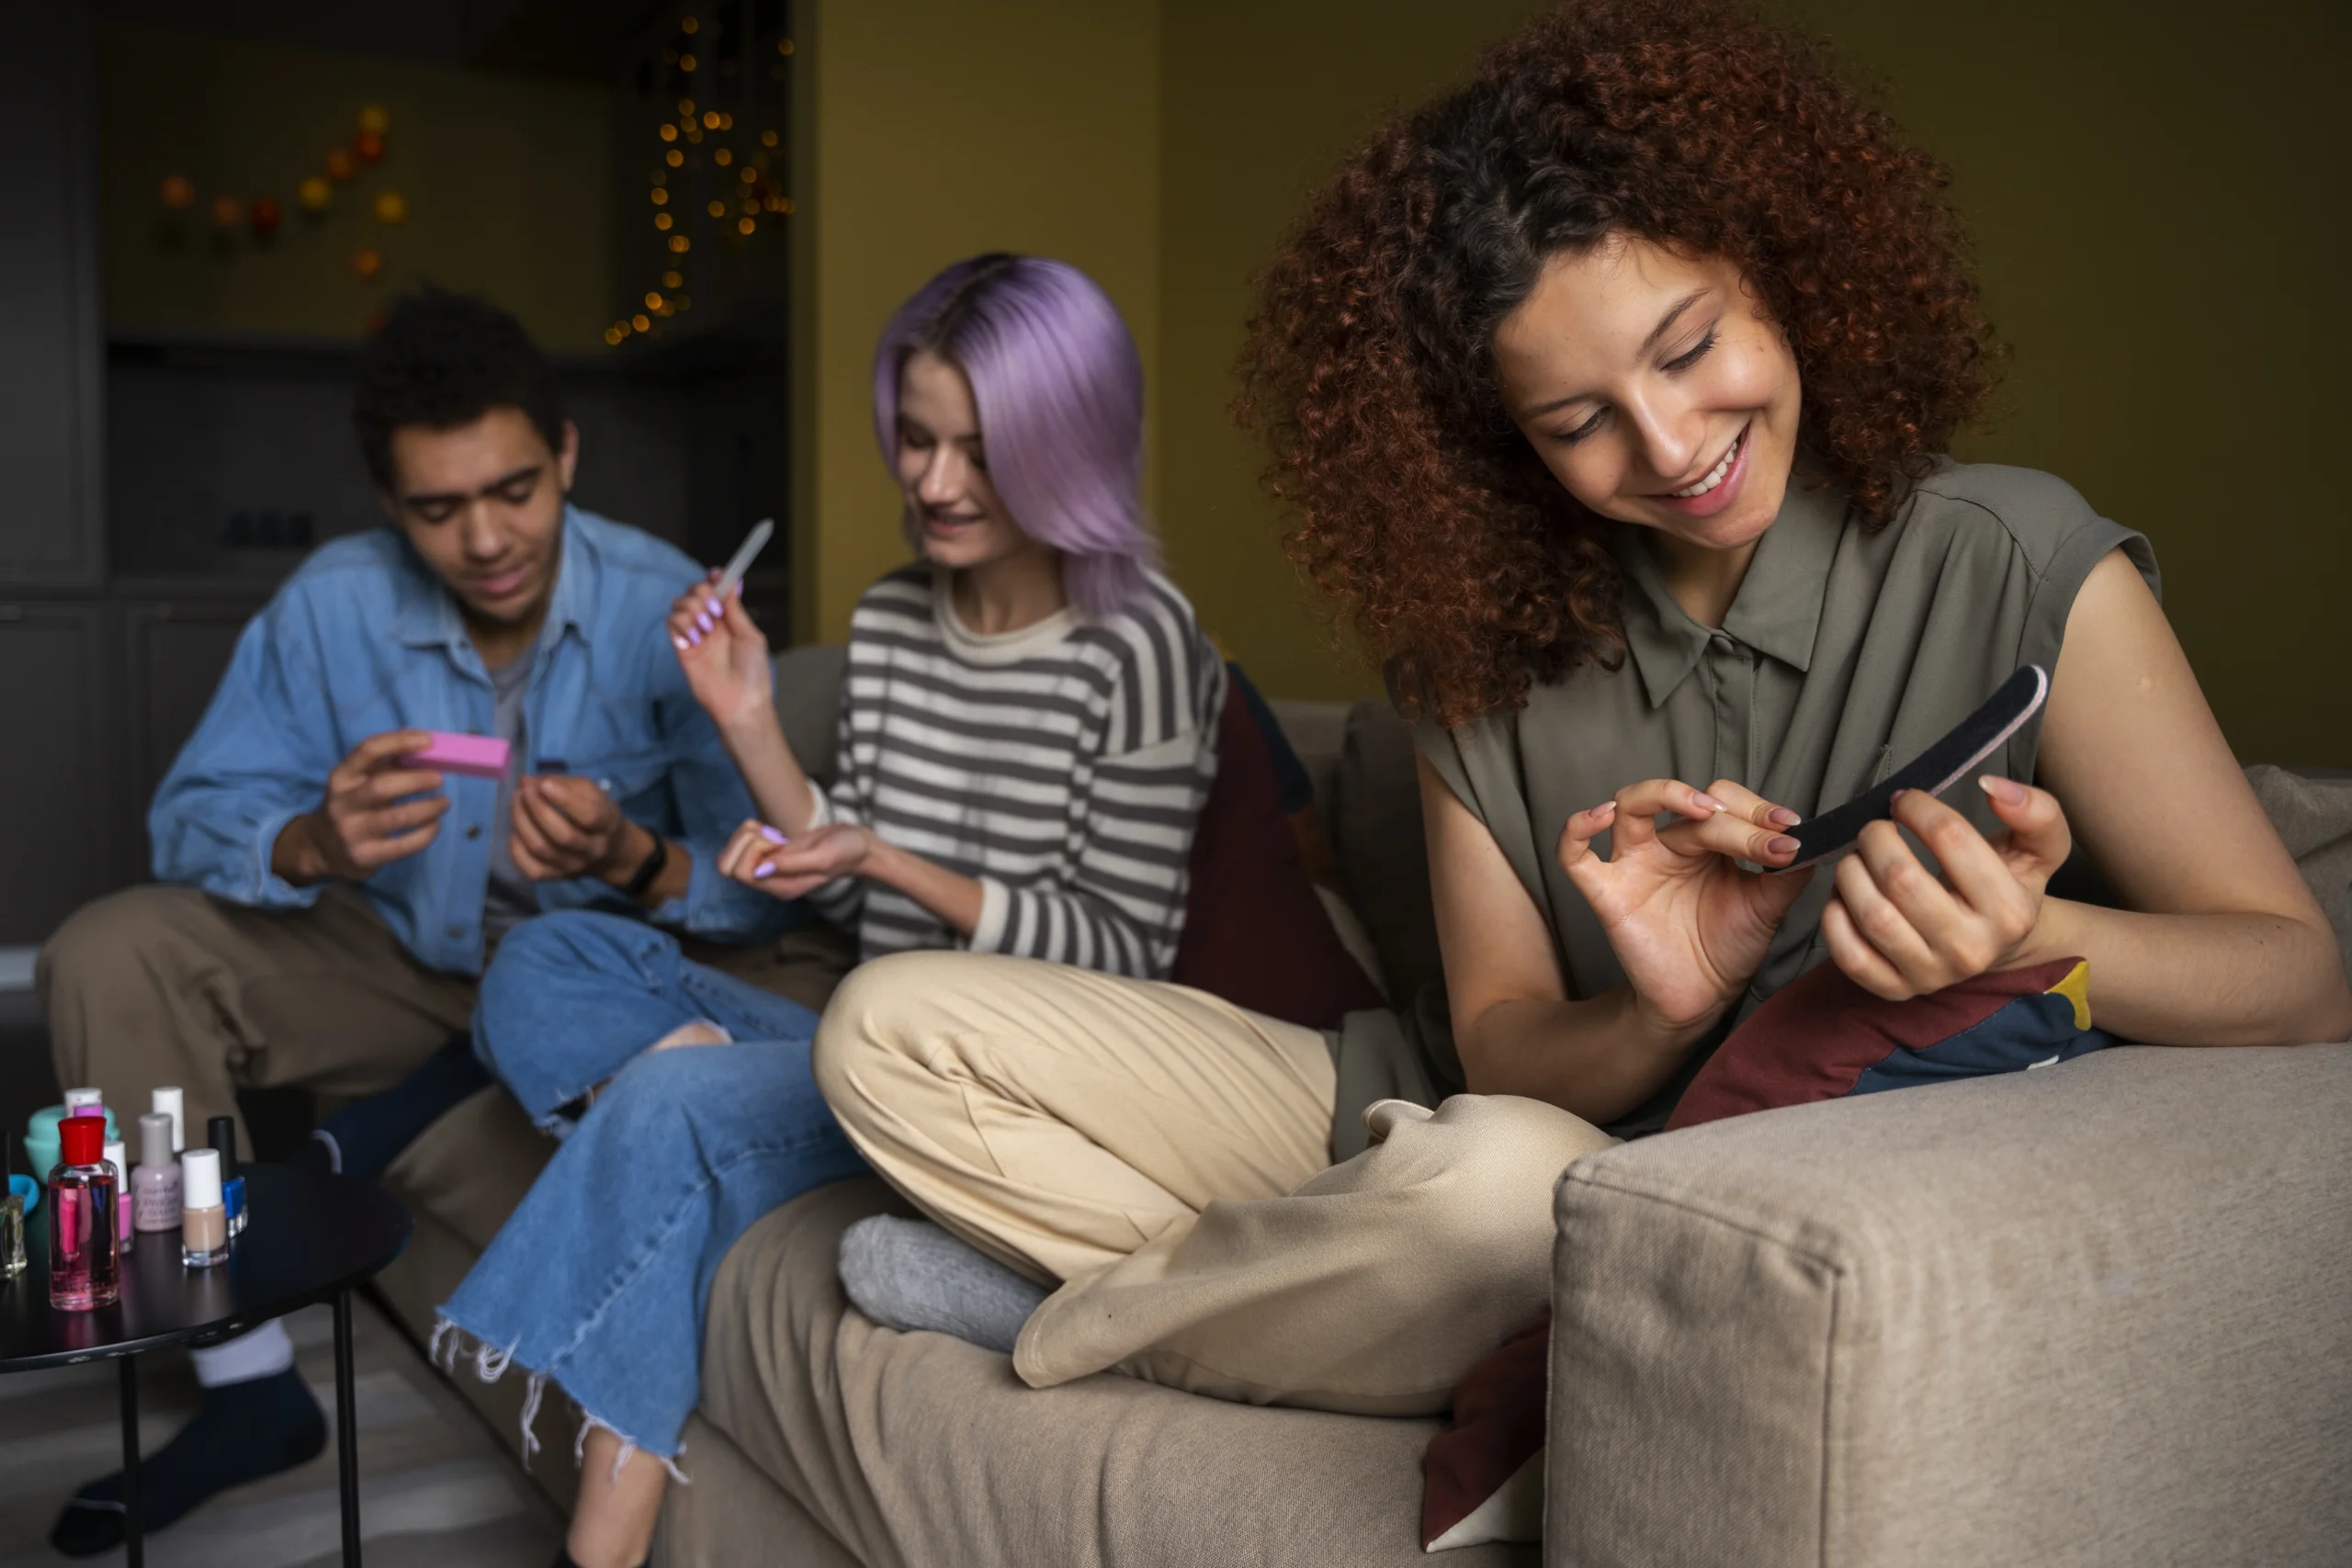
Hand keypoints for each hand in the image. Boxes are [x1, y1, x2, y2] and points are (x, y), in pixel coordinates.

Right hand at [276, 730, 448, 882]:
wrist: (322, 848)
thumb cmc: (353, 806)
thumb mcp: (360, 782)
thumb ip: (388, 765)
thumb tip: (428, 747)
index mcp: (341, 777)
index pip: (368, 750)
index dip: (400, 742)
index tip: (429, 740)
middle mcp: (343, 803)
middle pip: (382, 786)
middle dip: (416, 780)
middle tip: (439, 779)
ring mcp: (353, 832)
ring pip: (397, 817)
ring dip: (428, 808)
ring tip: (444, 803)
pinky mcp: (366, 856)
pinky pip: (404, 845)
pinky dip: (427, 833)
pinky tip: (435, 825)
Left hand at [510, 774, 633, 881]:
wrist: (608, 852)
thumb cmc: (596, 813)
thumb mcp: (591, 792)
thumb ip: (562, 783)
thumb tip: (528, 781)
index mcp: (606, 825)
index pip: (589, 816)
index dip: (565, 799)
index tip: (545, 784)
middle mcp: (592, 850)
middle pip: (562, 835)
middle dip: (538, 809)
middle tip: (524, 789)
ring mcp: (572, 867)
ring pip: (541, 849)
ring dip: (522, 822)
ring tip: (517, 801)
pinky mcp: (555, 877)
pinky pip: (529, 868)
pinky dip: (516, 847)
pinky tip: (517, 829)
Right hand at [668, 572, 771, 732]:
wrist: (741, 702)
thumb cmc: (753, 673)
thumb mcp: (750, 635)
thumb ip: (735, 610)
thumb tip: (733, 583)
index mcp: (728, 619)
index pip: (714, 590)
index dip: (713, 579)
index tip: (716, 574)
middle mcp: (709, 624)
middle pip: (693, 592)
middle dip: (702, 593)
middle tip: (715, 610)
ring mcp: (694, 635)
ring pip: (679, 604)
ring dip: (692, 609)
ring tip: (707, 629)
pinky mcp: (681, 648)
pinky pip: (671, 623)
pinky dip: (681, 624)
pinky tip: (694, 639)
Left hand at [716, 818, 874, 899]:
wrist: (859, 846)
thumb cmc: (846, 852)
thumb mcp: (824, 857)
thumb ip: (793, 863)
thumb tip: (762, 867)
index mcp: (781, 887)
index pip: (740, 873)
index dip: (750, 852)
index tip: (776, 843)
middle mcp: (771, 881)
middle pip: (728, 867)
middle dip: (742, 843)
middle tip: (768, 835)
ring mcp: (770, 867)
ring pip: (733, 855)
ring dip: (746, 835)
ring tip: (770, 831)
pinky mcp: (771, 853)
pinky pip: (744, 845)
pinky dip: (751, 831)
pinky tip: (770, 830)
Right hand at [1558, 778, 1815, 1037]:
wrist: (1702, 997)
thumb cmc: (1727, 947)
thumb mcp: (1767, 905)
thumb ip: (1785, 872)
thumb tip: (1812, 837)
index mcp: (1704, 840)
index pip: (1723, 800)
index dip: (1758, 809)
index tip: (1794, 832)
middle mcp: (1667, 843)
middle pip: (1690, 804)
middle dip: (1736, 820)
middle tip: (1772, 841)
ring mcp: (1634, 864)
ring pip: (1630, 804)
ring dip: (1664, 793)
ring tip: (1703, 809)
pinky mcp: (1607, 893)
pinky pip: (1574, 855)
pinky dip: (1577, 829)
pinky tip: (1601, 816)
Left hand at [1819, 777, 2071, 999]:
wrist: (1998, 945)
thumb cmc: (2008, 884)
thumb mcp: (2038, 849)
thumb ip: (2035, 812)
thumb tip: (1992, 786)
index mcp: (2010, 910)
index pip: (1950, 837)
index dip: (1917, 807)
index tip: (1904, 801)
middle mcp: (1972, 950)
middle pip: (1901, 879)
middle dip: (1876, 838)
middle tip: (1874, 828)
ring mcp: (1931, 975)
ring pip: (1872, 916)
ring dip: (1850, 873)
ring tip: (1857, 857)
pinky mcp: (1896, 990)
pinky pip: (1849, 956)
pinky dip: (1835, 918)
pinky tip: (1846, 896)